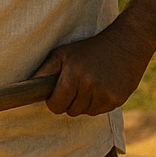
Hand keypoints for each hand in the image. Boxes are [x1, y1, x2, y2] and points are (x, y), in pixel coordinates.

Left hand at [33, 25, 152, 116]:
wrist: (126, 43)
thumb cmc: (89, 48)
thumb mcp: (63, 53)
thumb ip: (45, 70)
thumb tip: (28, 87)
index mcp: (73, 75)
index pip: (56, 105)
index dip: (54, 101)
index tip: (57, 94)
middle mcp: (90, 86)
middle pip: (70, 111)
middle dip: (69, 102)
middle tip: (75, 86)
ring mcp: (105, 94)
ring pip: (85, 113)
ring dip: (84, 103)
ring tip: (89, 85)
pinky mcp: (118, 99)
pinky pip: (100, 111)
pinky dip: (98, 103)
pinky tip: (101, 87)